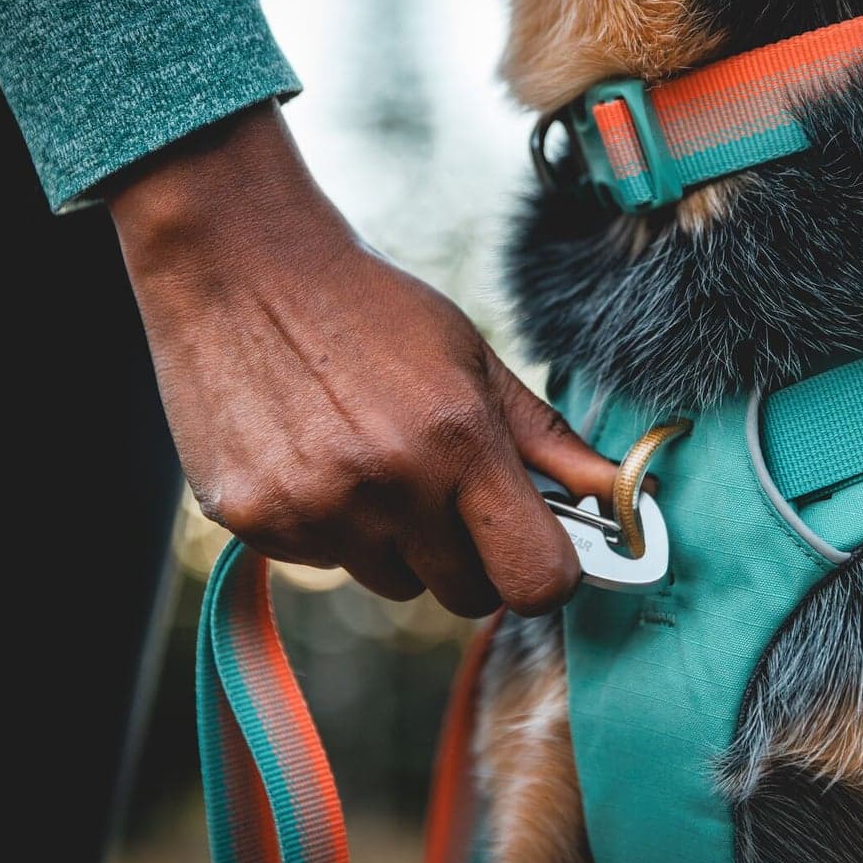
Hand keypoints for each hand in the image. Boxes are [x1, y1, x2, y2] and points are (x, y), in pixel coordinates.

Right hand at [107, 101, 616, 615]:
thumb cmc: (371, 310)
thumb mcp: (473, 359)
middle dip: (469, 558)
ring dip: (395, 543)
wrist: (238, 266)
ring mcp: (317, 510)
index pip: (536, 579)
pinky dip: (328, 527)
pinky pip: (324, 563)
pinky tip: (312, 457)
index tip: (531, 547)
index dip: (543, 573)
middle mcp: (390, 486)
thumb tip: (623, 495)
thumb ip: (549, 439)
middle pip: (466, 596)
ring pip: (393, 582)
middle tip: (442, 491)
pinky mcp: (255, 522)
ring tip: (367, 459)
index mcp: (459, 441)